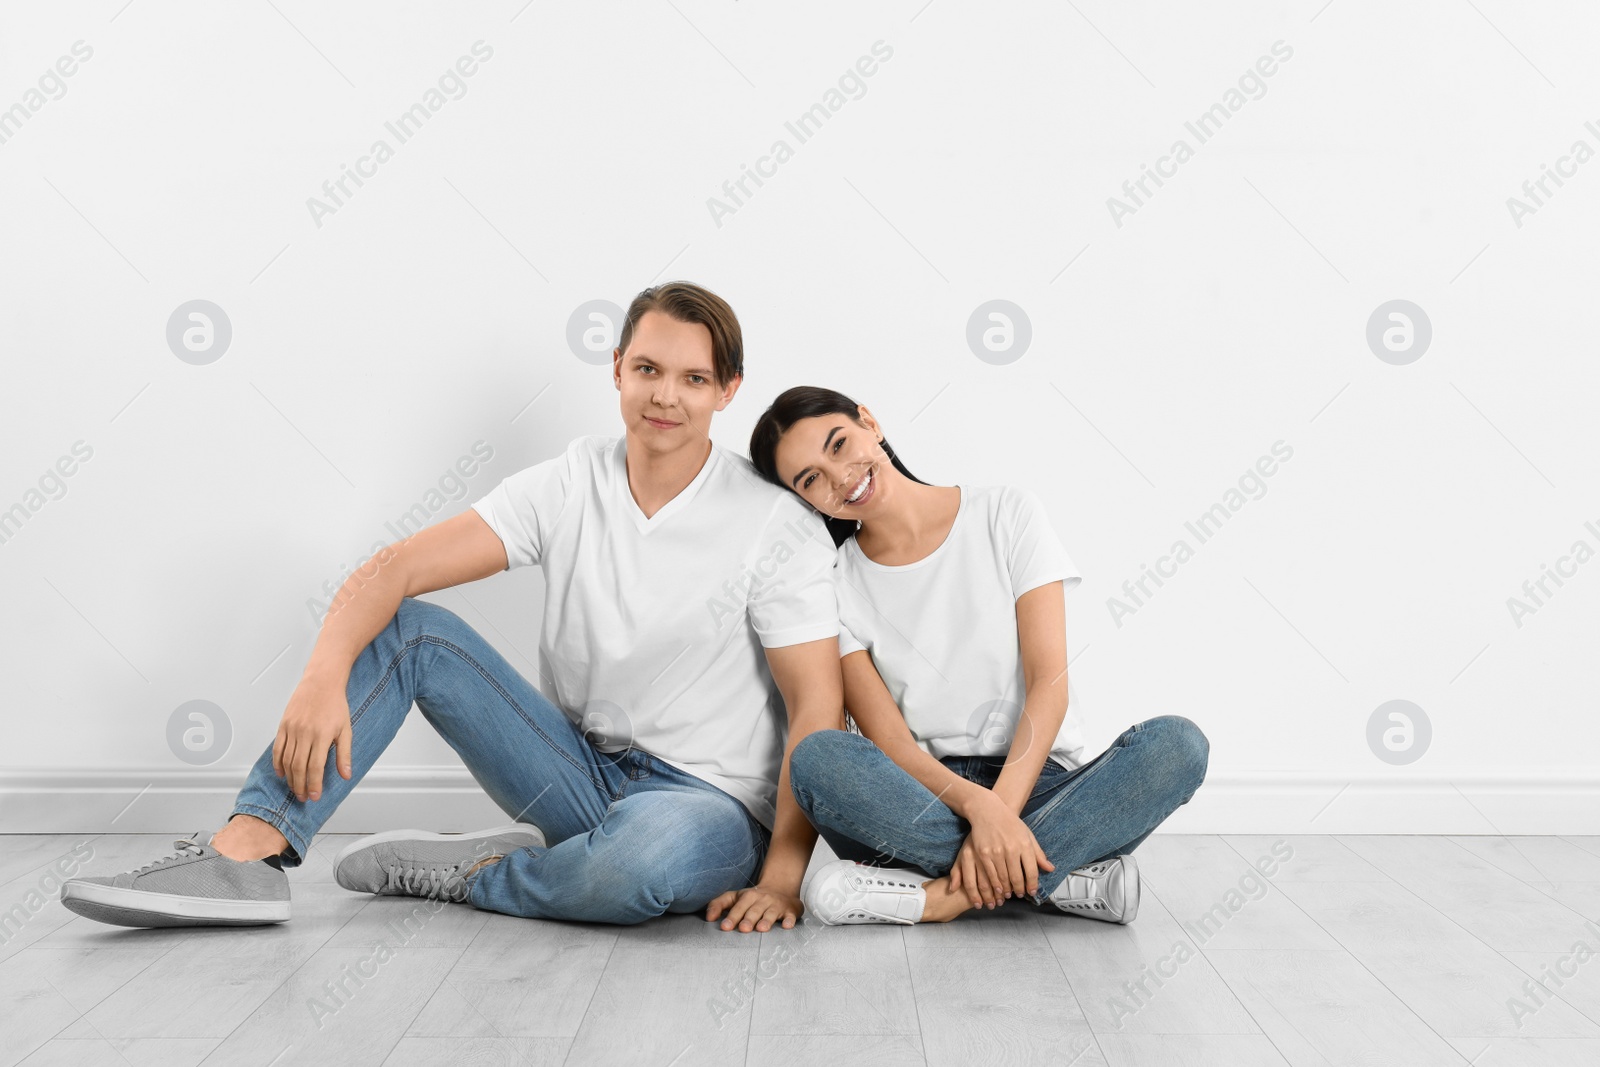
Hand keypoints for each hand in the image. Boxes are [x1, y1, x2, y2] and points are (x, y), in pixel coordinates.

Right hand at [272, 672, 353, 802]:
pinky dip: (278, 763)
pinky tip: (282, 773)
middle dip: (301, 785)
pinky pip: (277, 748)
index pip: (316, 767)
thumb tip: (346, 775)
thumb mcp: (346, 729)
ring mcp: (292, 729)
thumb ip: (344, 754)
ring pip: (287, 760)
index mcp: (323, 735)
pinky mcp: (283, 725)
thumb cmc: (335, 705)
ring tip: (295, 788)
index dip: (314, 784)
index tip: (315, 796)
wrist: (322, 683)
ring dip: (290, 778)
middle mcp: (305, 733)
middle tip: (304, 797)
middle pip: (299, 767)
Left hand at [705, 884, 802, 931]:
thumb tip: (708, 917)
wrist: (781, 887)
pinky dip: (789, 920)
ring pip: (771, 913)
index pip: (738, 906)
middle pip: (754, 910)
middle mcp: (762, 900)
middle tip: (743, 929)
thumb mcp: (735, 897)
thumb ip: (719, 904)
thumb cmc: (753, 898)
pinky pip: (790, 915)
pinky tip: (787, 925)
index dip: (732, 917)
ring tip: (761, 929)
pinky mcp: (790, 910)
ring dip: (766, 920)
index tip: (725, 927)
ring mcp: (777, 905)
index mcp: (748, 897)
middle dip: (748, 919)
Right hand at [949, 790, 1054, 908]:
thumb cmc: (1010, 823)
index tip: (1032, 892)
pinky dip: (994, 884)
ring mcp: (996, 852)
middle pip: (1017, 877)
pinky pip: (990, 874)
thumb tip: (1050, 869)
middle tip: (1019, 894)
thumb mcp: (1027, 835)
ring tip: (1008, 894)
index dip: (1032, 885)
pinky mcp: (983, 853)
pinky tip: (997, 888)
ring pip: (1003, 878)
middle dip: (1019, 889)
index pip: (1032, 871)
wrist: (988, 811)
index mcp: (1025, 844)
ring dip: (1006, 890)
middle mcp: (1011, 849)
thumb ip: (1038, 853)